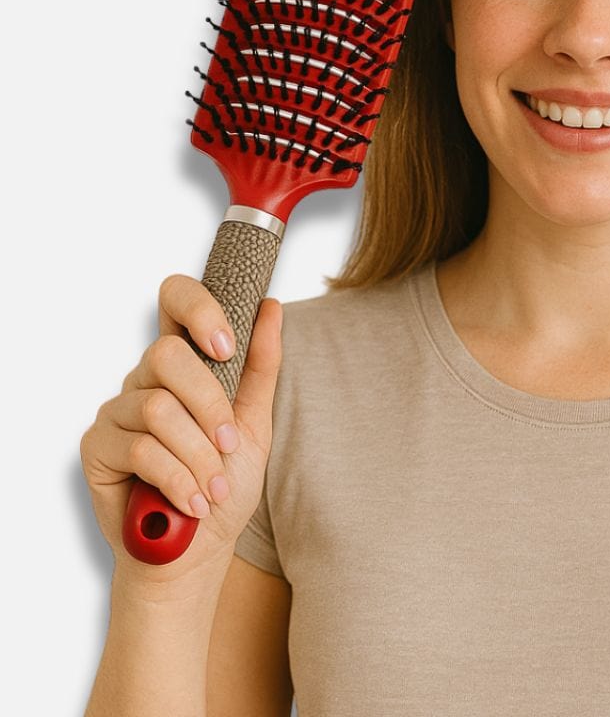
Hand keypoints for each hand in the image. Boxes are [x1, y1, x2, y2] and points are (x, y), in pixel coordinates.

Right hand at [80, 275, 281, 581]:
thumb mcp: (254, 422)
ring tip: (216, 487)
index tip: (227, 347)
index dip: (199, 309)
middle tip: (229, 444)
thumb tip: (270, 307)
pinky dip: (178, 478)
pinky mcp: (97, 447)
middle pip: (166, 354)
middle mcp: (146, 380)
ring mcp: (117, 411)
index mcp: (186, 365)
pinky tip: (193, 501)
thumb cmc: (227, 484)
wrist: (200, 551)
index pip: (176, 300)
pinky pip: (139, 448)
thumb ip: (260, 365)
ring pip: (158, 408)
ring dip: (198, 455)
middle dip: (209, 403)